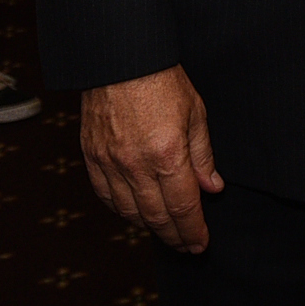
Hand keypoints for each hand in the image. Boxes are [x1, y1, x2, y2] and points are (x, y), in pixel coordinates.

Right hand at [79, 65, 222, 251]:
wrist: (119, 59)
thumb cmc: (161, 80)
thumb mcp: (195, 113)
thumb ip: (203, 156)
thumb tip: (212, 188)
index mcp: (167, 155)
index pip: (183, 208)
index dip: (193, 231)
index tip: (200, 243)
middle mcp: (136, 165)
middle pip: (157, 217)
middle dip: (174, 237)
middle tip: (186, 246)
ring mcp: (110, 164)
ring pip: (130, 212)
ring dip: (149, 227)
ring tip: (165, 231)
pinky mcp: (92, 157)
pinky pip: (106, 196)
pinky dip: (122, 211)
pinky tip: (134, 213)